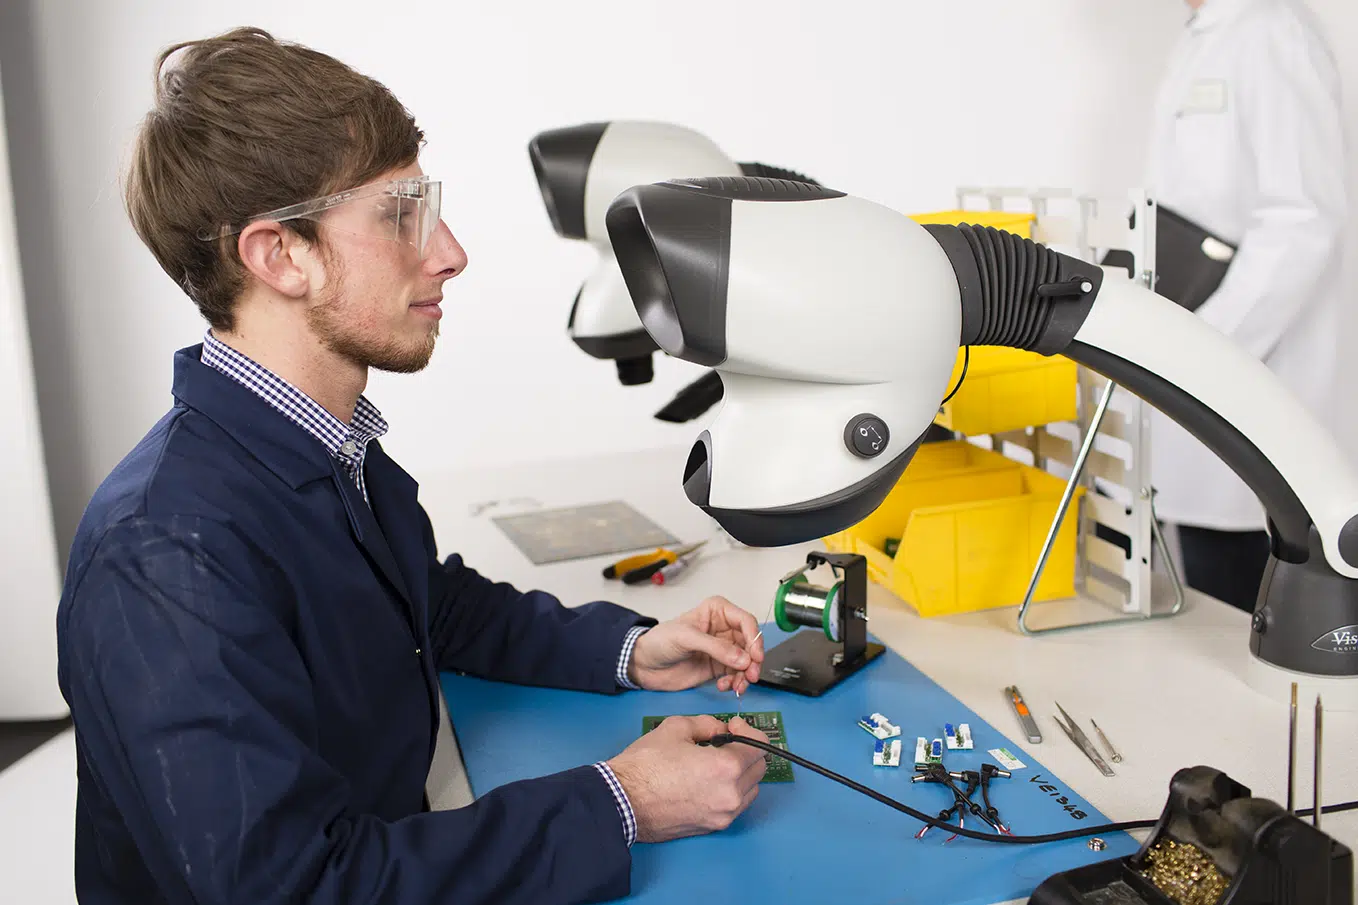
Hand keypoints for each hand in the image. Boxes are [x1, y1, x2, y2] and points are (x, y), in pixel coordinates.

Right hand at [607, 715, 768, 842]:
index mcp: (726, 768)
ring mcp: (722, 815)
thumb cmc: (645, 766)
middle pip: (759, 769)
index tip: (732, 726)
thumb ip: (706, 724)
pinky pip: (735, 806)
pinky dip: (731, 791)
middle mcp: (730, 795)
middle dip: (746, 750)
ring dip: (741, 773)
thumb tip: (719, 730)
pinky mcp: (711, 827)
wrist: (622, 801)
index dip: (747, 730)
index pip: (758, 746)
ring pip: (750, 790)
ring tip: (717, 762)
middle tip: (726, 740)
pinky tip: (709, 781)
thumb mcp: (676, 727)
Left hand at [627, 596, 763, 692]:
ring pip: (747, 661)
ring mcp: (723, 649)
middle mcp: (724, 629)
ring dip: (746, 675)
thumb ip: (715, 647)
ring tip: (737, 685)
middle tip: (751, 675)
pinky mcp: (718, 667)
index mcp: (717, 611)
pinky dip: (735, 683)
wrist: (643, 665)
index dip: (754, 639)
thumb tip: (743, 659)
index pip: (746, 621)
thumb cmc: (659, 641)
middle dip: (753, 660)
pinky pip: (736, 675)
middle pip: (750, 643)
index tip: (755, 656)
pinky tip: (724, 686)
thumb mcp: (686, 638)